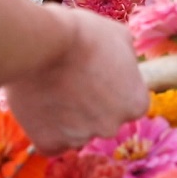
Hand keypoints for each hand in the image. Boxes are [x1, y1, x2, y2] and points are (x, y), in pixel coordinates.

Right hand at [3, 6, 147, 154]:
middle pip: (103, 120)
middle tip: (71, 80)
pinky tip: (41, 107)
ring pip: (77, 133)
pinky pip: (52, 143)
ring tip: (52, 88)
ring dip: (68, 118)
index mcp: (136, 104)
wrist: (40, 44)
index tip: (95, 73)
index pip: (128, 103)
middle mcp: (112, 127)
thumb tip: (124, 66)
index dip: (113, 88)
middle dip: (91, 105)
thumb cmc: (83, 34)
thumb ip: (127, 61)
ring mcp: (80, 138)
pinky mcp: (49, 143)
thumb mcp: (120, 37)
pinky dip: (46, 130)